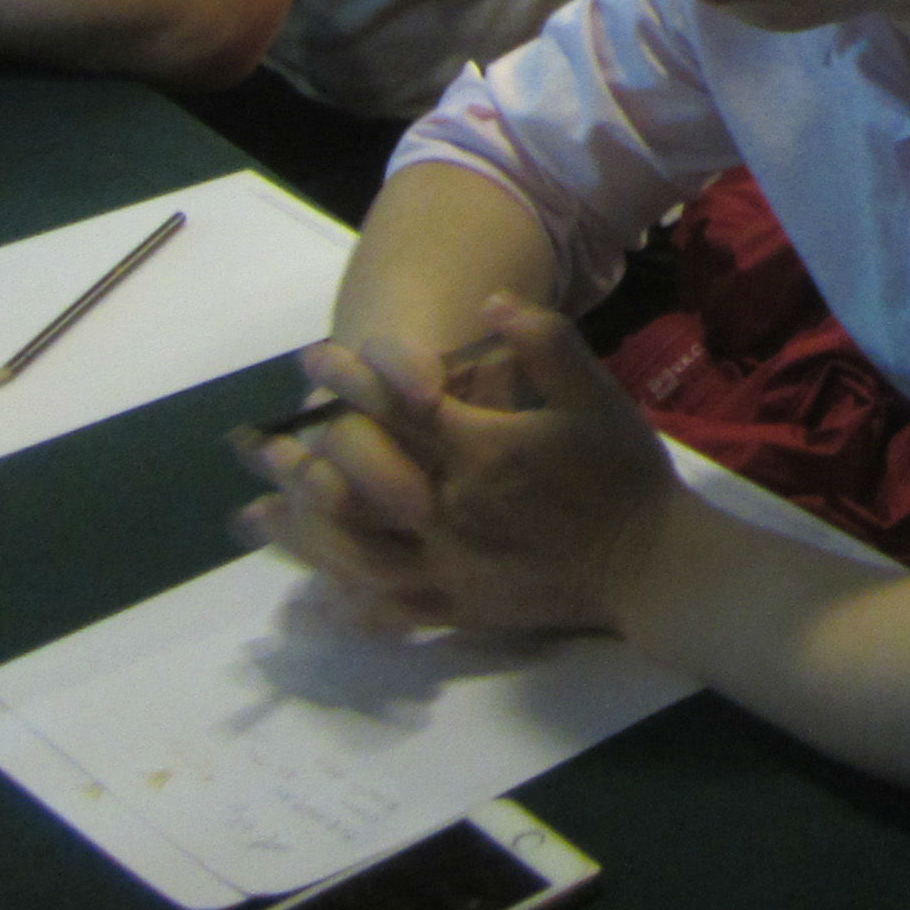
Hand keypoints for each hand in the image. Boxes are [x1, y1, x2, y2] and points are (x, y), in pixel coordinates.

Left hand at [239, 298, 678, 640]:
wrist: (651, 564)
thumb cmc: (623, 475)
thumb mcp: (596, 395)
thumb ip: (546, 343)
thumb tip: (491, 303)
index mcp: (481, 452)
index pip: (400, 409)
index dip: (353, 379)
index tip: (314, 357)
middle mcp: (448, 510)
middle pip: (358, 482)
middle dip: (304, 457)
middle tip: (261, 443)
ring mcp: (448, 565)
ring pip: (356, 549)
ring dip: (303, 531)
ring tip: (258, 516)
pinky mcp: (456, 607)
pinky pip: (388, 607)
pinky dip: (345, 601)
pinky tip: (314, 596)